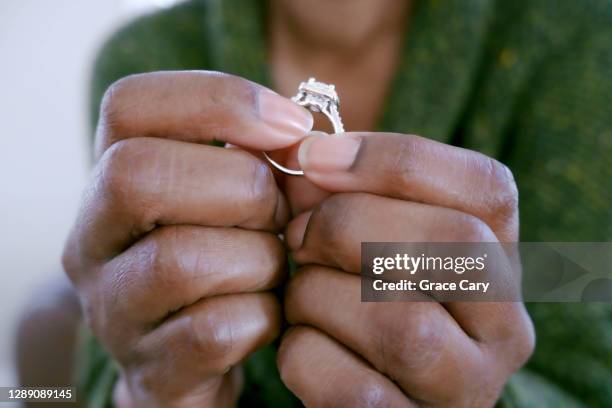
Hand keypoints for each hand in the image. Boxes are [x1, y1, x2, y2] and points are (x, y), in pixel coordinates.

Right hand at [62, 71, 311, 406]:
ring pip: (181, 259)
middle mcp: (93, 240)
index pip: (129, 105)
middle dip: (240, 187)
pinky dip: (262, 318)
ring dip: (259, 259)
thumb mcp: (237, 197)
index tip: (291, 125)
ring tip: (275, 267)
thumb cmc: (227, 257)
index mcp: (112, 179)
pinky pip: (213, 330)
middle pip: (138, 175)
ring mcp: (112, 308)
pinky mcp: (149, 368)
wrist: (197, 358)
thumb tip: (297, 136)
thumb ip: (262, 157)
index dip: (218, 101)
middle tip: (277, 213)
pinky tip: (269, 314)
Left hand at [278, 133, 534, 406]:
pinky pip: (356, 388)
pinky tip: (300, 341)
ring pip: (402, 323)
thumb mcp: (361, 235)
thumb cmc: (359, 293)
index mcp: (503, 260)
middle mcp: (506, 326)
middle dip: (348, 225)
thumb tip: (292, 149)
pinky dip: (305, 355)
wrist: (361, 386)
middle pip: (453, 244)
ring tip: (298, 292)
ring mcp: (468, 386)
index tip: (314, 157)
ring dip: (318, 294)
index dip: (393, 159)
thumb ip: (335, 190)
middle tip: (297, 235)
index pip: (486, 188)